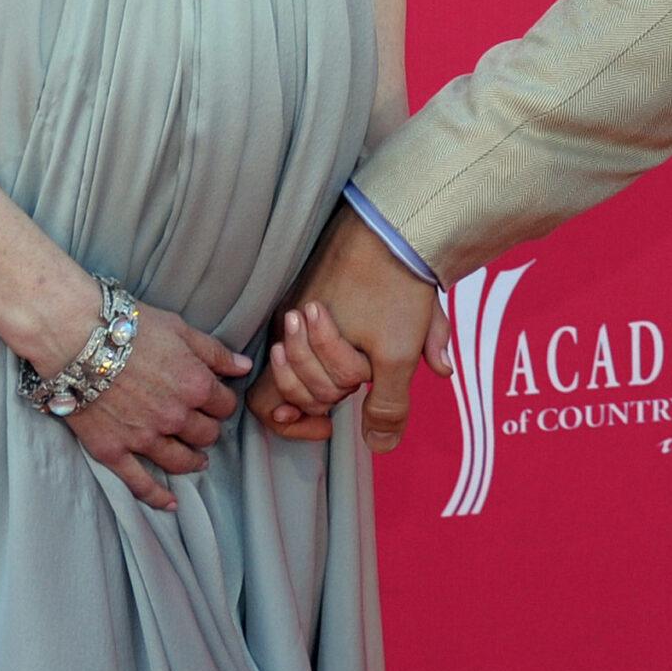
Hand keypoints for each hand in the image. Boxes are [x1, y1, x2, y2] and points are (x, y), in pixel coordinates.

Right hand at [62, 305, 251, 511]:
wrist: (76, 337)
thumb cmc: (130, 326)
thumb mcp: (180, 329)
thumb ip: (214, 353)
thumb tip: (244, 367)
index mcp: (195, 385)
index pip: (224, 405)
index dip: (222, 402)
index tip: (215, 400)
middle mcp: (175, 417)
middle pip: (206, 435)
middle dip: (207, 429)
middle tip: (201, 425)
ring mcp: (144, 439)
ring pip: (181, 461)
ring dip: (193, 461)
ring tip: (197, 460)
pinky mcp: (114, 451)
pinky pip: (140, 484)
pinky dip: (158, 497)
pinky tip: (171, 503)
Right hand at [247, 207, 451, 449]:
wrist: (399, 222)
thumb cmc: (396, 289)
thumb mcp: (400, 355)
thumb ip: (388, 406)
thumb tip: (380, 448)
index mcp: (304, 344)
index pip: (271, 404)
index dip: (299, 422)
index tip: (328, 424)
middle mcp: (291, 325)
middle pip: (285, 383)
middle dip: (318, 395)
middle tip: (347, 389)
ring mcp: (299, 301)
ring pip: (294, 358)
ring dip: (318, 372)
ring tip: (349, 369)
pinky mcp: (311, 282)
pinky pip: (302, 328)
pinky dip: (320, 347)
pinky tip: (348, 346)